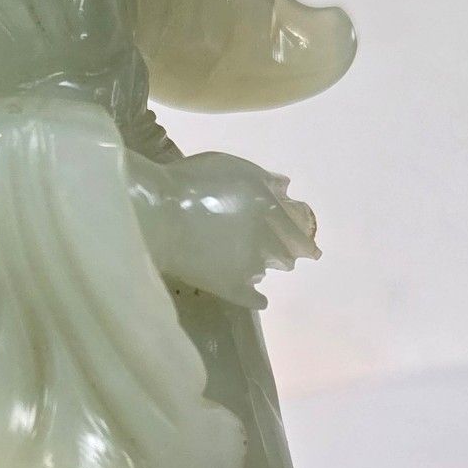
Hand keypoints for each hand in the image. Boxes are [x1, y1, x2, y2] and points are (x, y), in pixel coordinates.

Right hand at [132, 152, 319, 308]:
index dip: (303, 230)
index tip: (306, 237)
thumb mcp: (234, 168)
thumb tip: (286, 189)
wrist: (161, 215)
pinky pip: (252, 297)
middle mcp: (267, 242)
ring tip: (261, 263)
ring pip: (269, 269)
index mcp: (270, 211)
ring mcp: (249, 267)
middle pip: (287, 250)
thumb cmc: (195, 184)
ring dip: (269, 265)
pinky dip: (258, 297)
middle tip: (285, 251)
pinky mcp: (229, 287)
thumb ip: (264, 179)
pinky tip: (261, 299)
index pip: (297, 226)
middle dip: (288, 250)